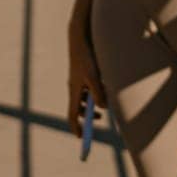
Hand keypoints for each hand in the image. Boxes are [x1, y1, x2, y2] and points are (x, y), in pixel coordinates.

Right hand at [67, 17, 105, 137]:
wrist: (80, 39)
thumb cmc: (86, 57)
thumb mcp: (94, 76)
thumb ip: (99, 92)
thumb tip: (103, 107)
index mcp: (74, 92)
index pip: (72, 115)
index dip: (76, 127)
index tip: (82, 138)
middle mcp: (74, 88)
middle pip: (78, 109)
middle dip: (87, 117)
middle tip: (98, 120)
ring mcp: (78, 81)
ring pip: (83, 99)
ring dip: (91, 106)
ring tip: (102, 108)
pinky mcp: (83, 73)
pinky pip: (87, 88)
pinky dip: (94, 93)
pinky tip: (104, 87)